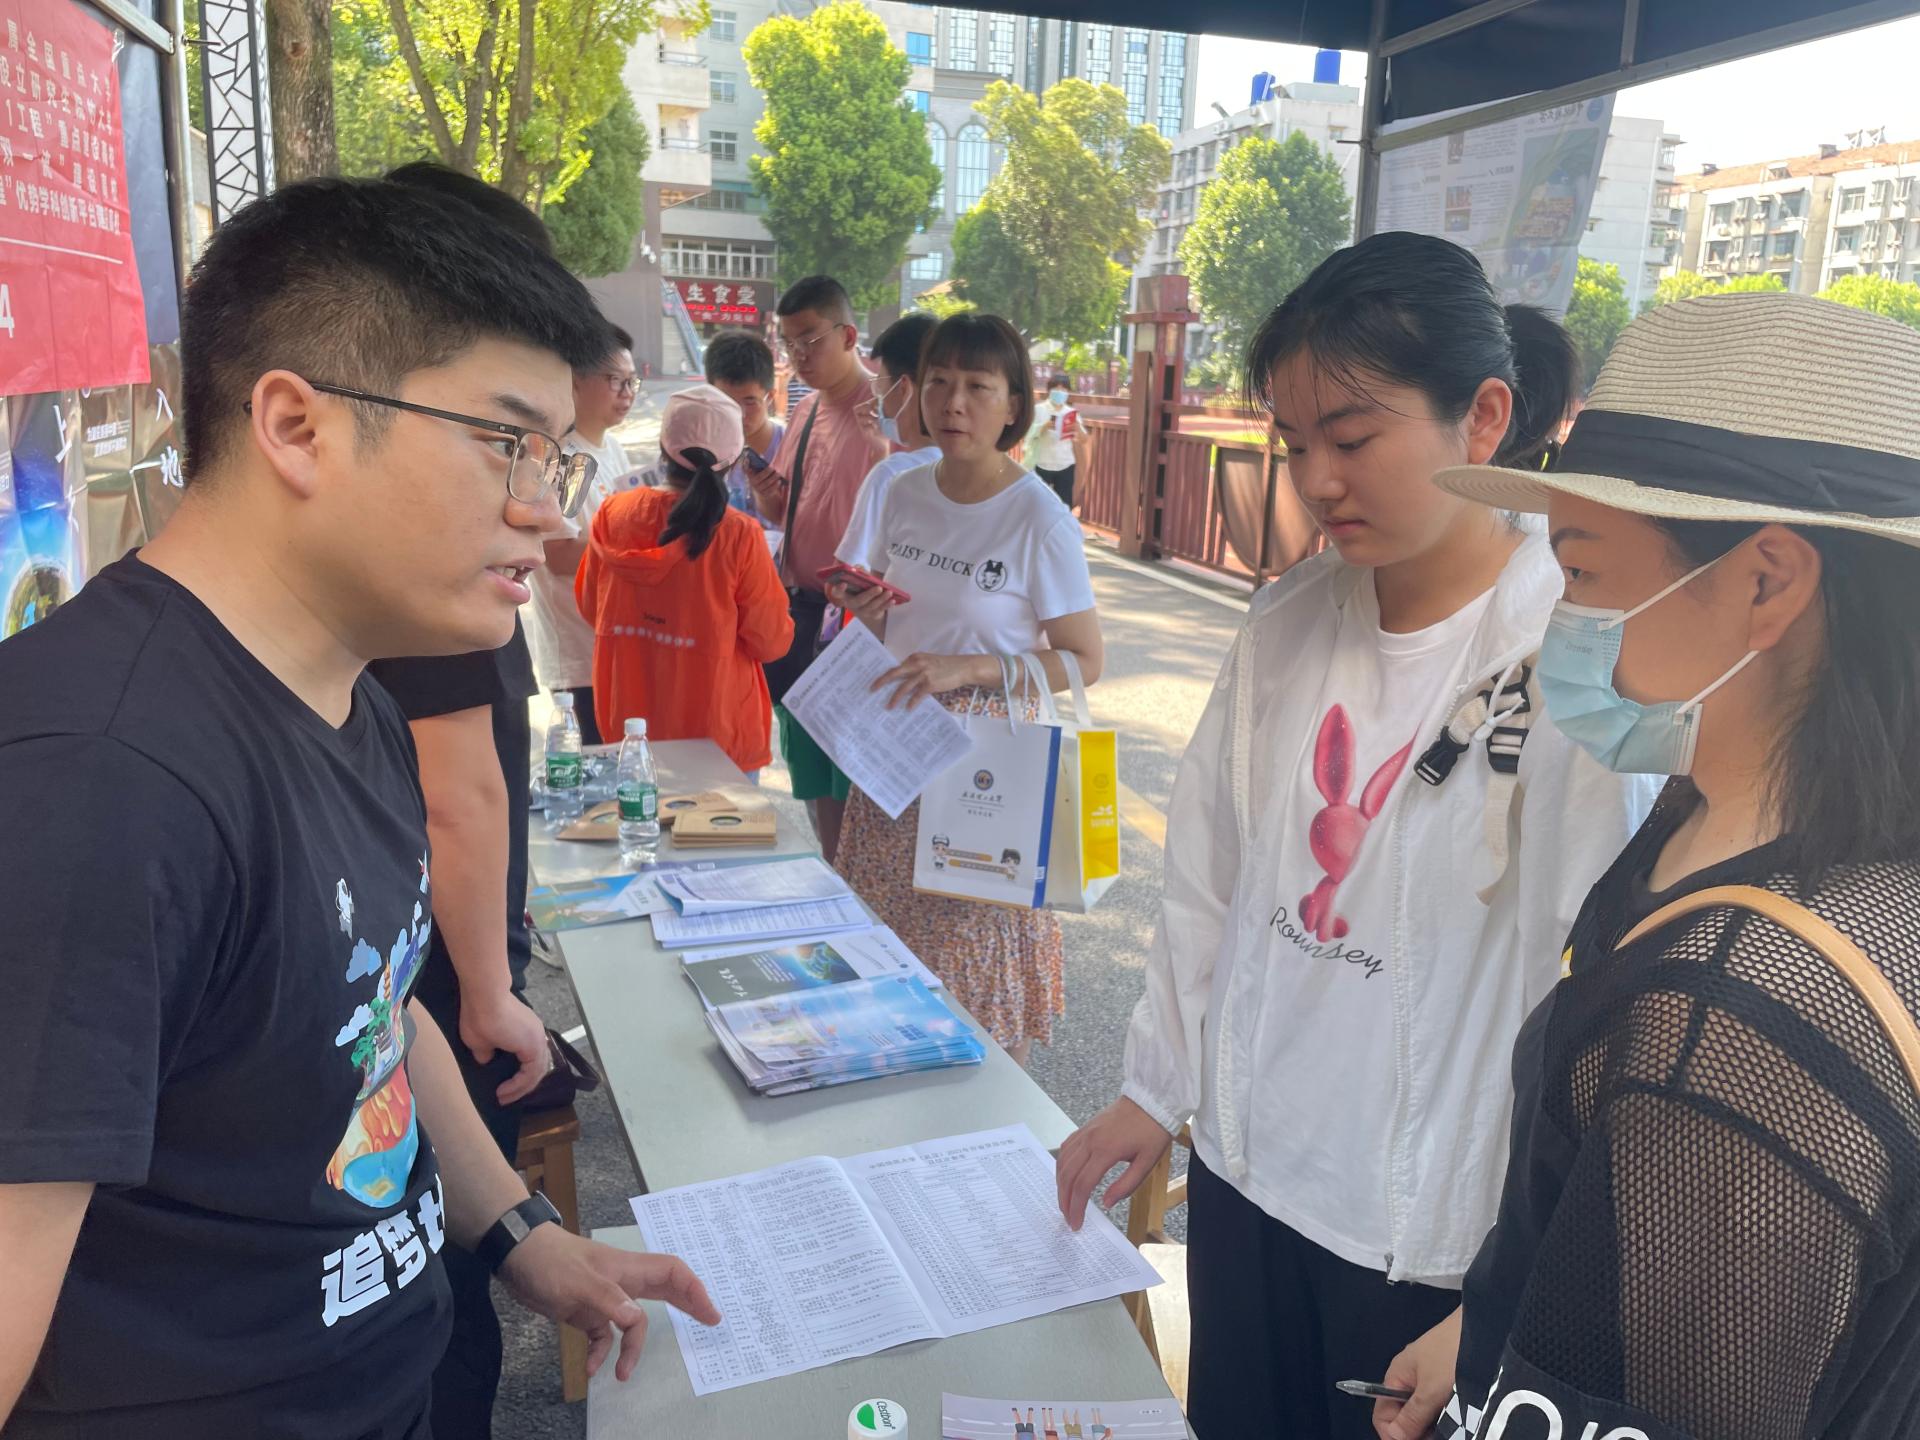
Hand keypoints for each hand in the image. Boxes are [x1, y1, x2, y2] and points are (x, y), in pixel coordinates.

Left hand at [460, 993, 550, 1105]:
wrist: (485, 990)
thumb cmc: (483, 1020)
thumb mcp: (479, 1046)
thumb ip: (486, 1058)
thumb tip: (488, 1060)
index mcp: (532, 1048)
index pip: (529, 1077)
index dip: (515, 1089)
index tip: (499, 1095)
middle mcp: (539, 1038)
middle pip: (539, 1069)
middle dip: (523, 1085)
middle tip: (505, 1096)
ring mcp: (536, 1027)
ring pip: (539, 1057)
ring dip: (527, 1072)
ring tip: (513, 1081)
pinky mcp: (529, 1020)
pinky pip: (533, 1046)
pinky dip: (526, 1059)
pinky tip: (515, 1061)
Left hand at [498, 1224, 720, 1382]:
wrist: (515, 1256)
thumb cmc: (550, 1261)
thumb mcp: (579, 1281)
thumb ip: (608, 1300)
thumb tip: (636, 1319)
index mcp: (627, 1268)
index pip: (672, 1272)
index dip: (694, 1289)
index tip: (710, 1312)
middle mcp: (621, 1282)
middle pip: (663, 1293)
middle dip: (686, 1307)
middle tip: (707, 1323)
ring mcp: (603, 1297)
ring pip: (631, 1323)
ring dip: (630, 1349)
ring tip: (623, 1374)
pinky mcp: (584, 1312)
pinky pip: (602, 1336)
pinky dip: (600, 1352)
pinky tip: (589, 1368)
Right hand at [825, 576, 891, 630]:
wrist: (872, 604)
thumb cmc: (864, 588)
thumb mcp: (861, 579)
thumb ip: (859, 572)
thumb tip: (858, 568)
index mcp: (845, 594)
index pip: (837, 593)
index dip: (838, 589)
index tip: (843, 583)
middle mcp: (852, 604)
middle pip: (858, 601)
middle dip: (869, 595)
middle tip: (879, 588)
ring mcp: (862, 611)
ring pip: (870, 607)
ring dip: (881, 599)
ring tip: (889, 592)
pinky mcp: (872, 615)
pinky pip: (879, 611)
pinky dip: (886, 605)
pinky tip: (892, 600)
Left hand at [872, 652, 980, 710]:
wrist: (963, 667)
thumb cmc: (946, 666)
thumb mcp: (929, 663)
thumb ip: (916, 669)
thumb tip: (904, 682)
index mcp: (914, 658)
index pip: (896, 667)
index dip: (886, 675)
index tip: (877, 682)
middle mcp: (916, 664)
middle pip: (894, 673)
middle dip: (881, 682)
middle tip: (872, 690)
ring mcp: (923, 673)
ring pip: (903, 687)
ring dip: (894, 698)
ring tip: (889, 706)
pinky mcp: (930, 684)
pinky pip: (917, 695)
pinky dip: (911, 703)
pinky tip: (908, 708)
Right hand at [1055, 1095, 1174, 1230]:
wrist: (1151, 1100)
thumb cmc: (1152, 1131)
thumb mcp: (1147, 1163)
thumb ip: (1126, 1185)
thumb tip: (1106, 1204)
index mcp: (1106, 1151)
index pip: (1082, 1185)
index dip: (1076, 1207)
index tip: (1076, 1223)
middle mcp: (1090, 1141)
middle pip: (1067, 1175)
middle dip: (1064, 1200)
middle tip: (1068, 1218)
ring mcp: (1085, 1132)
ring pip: (1062, 1162)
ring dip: (1060, 1185)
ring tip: (1065, 1202)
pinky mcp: (1085, 1128)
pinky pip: (1066, 1148)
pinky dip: (1061, 1165)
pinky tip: (1065, 1176)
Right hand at [1374, 1307, 1461, 1439]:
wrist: (1487, 1327)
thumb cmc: (1453, 1355)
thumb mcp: (1431, 1390)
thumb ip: (1412, 1416)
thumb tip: (1392, 1437)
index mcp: (1397, 1377)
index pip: (1383, 1415)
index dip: (1395, 1434)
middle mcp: (1410, 1379)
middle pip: (1404, 1416)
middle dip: (1417, 1432)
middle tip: (1439, 1435)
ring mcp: (1430, 1379)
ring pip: (1423, 1413)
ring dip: (1434, 1426)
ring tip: (1452, 1427)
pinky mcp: (1449, 1380)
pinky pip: (1439, 1406)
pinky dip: (1446, 1416)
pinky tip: (1459, 1418)